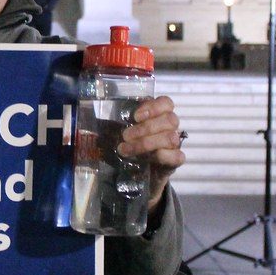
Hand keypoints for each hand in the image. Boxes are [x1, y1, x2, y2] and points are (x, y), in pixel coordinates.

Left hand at [117, 96, 185, 211]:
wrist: (138, 172)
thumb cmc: (130, 145)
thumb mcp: (121, 132)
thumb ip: (116, 124)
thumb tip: (98, 121)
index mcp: (159, 115)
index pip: (166, 102)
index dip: (153, 107)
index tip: (136, 116)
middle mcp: (170, 127)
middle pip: (170, 119)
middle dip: (145, 128)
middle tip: (125, 136)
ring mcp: (175, 144)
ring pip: (171, 137)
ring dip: (147, 143)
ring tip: (126, 149)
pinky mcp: (176, 160)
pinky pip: (177, 156)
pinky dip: (162, 156)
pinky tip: (147, 159)